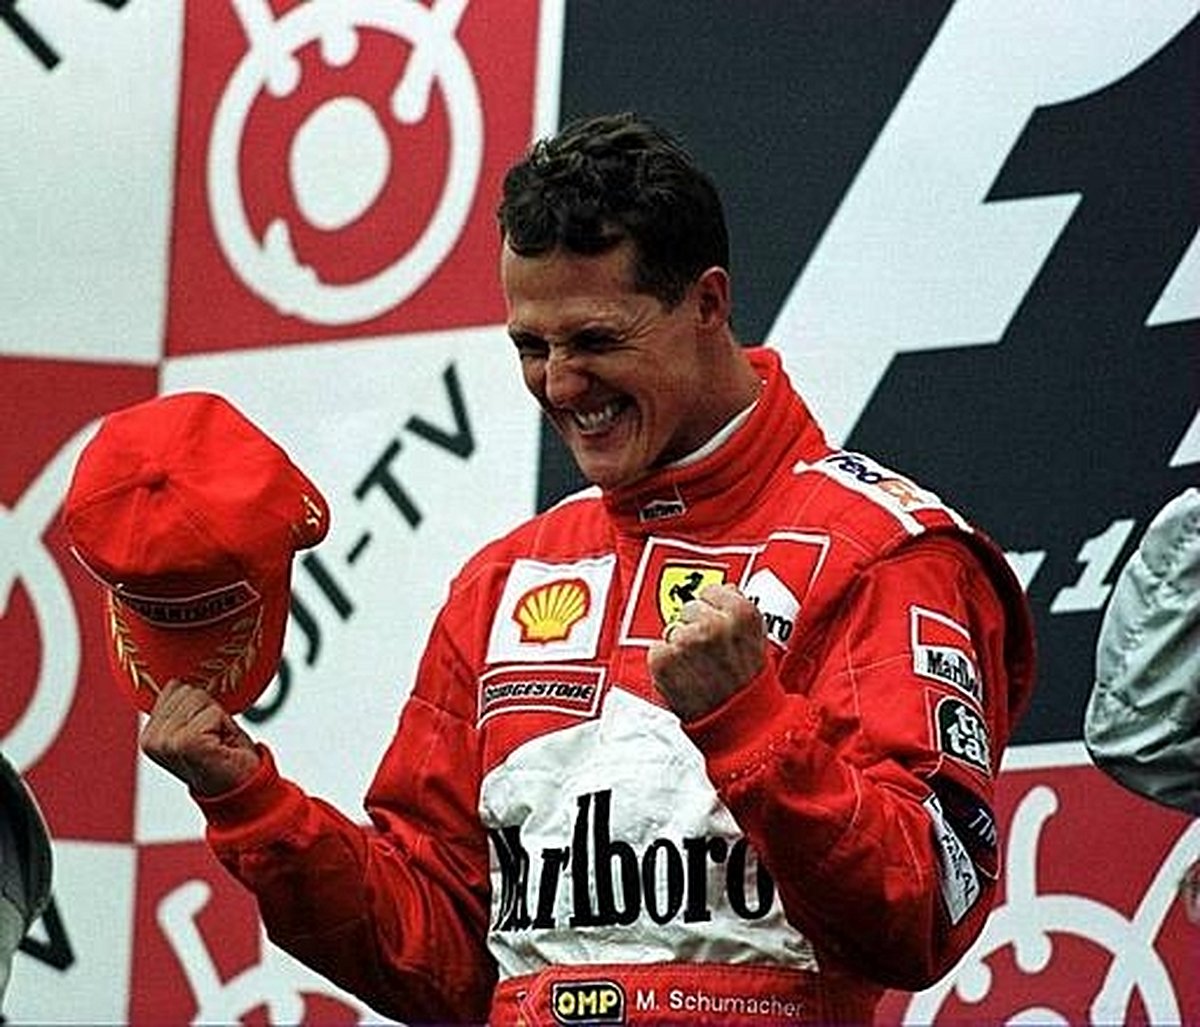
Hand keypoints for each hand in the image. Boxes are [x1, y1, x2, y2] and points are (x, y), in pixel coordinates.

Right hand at [140, 680, 260, 796]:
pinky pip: (213, 711)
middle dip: (210, 710)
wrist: (244, 790)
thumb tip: (176, 680)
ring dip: (219, 718)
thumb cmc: (225, 756)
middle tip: (214, 738)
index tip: (205, 732)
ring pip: (200, 698)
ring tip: (218, 741)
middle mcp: (151, 739)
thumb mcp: (198, 725)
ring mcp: (166, 742)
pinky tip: (222, 745)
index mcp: (150, 734)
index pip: (176, 687)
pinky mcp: (185, 743)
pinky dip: (226, 725)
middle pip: (188, 690)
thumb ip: (181, 705)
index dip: (201, 706)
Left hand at [648, 583, 765, 721]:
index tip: (716, 623)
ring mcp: (685, 641)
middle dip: (695, 627)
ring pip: (672, 630)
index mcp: (740, 613)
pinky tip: (686, 677)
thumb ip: (739, 608)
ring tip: (699, 668)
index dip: (712, 609)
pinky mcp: (663, 659)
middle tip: (708, 654)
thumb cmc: (750, 684)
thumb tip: (725, 590)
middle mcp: (712, 623)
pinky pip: (657, 650)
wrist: (741, 724)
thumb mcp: (758, 638)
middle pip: (688, 608)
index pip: (712, 591)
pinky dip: (666, 663)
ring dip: (680, 647)